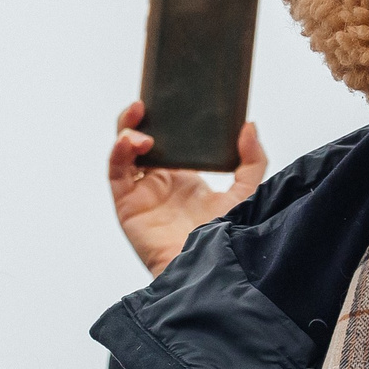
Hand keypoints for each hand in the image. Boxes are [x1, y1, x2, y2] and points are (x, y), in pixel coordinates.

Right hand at [107, 102, 267, 276]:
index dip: (163, 118)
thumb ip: (252, 160)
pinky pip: (116, 173)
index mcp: (183, 176)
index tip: (169, 97)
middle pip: (139, 140)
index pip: (166, 138)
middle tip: (147, 102)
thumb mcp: (246, 193)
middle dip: (138, 118)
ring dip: (127, 131)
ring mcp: (142, 192)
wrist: (210, 270)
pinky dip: (119, 153)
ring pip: (123, 152)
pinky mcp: (128, 205)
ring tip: (141, 124)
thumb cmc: (225, 240)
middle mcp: (159, 181)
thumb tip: (250, 125)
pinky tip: (131, 142)